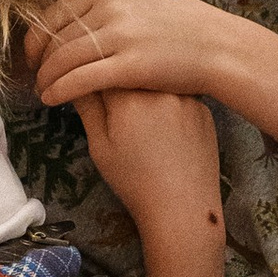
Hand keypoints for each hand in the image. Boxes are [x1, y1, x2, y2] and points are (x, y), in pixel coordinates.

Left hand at [29, 0, 239, 110]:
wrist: (222, 47)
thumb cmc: (188, 29)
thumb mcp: (145, 2)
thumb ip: (113, 7)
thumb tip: (85, 18)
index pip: (56, 13)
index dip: (38, 37)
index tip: (34, 55)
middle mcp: (110, 7)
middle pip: (56, 37)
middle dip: (40, 61)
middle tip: (35, 78)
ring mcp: (120, 35)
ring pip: (63, 59)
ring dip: (46, 78)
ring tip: (43, 92)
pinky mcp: (129, 65)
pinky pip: (79, 79)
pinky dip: (59, 90)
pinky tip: (52, 100)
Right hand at [76, 88, 227, 276]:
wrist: (183, 208)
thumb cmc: (134, 182)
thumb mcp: (100, 147)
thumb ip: (88, 108)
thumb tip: (74, 80)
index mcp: (128, 96)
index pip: (102, 69)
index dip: (92, 77)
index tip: (90, 91)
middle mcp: (159, 88)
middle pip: (131, 71)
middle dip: (119, 83)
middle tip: (118, 112)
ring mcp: (186, 96)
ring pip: (155, 81)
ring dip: (144, 91)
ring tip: (143, 125)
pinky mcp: (203, 108)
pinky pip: (177, 96)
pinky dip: (167, 105)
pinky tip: (165, 131)